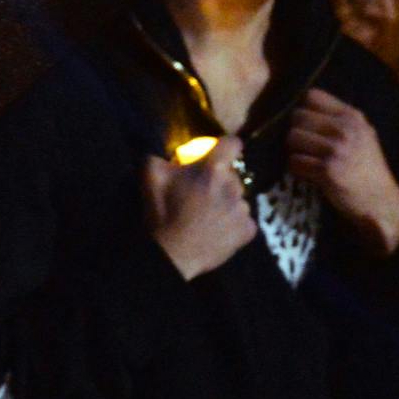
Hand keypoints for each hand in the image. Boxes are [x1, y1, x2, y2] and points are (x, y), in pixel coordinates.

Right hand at [142, 135, 257, 280]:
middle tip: (203, 192)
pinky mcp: (248, 230)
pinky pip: (245, 220)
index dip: (226, 147)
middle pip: (234, 175)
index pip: (233, 144)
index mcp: (213, 169)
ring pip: (239, 198)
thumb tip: (166, 153)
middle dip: (221, 180)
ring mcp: (243, 210)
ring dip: (227, 202)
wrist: (172, 255)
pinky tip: (218, 230)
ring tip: (209, 216)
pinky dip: (234, 223)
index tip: (218, 154)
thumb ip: (158, 156)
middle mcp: (234, 186)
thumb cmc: (162, 214)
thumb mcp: (150, 176)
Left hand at [286, 89, 398, 255]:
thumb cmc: (368, 168)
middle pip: (298, 116)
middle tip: (304, 147)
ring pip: (292, 138)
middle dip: (296, 132)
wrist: (381, 201)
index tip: (308, 125)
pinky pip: (294, 162)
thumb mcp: (363, 134)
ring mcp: (335, 150)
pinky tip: (308, 174)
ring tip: (306, 160)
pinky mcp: (326, 171)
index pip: (312, 96)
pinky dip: (296, 169)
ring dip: (294, 151)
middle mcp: (345, 129)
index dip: (304, 110)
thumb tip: (304, 107)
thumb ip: (340, 120)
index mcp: (353, 117)